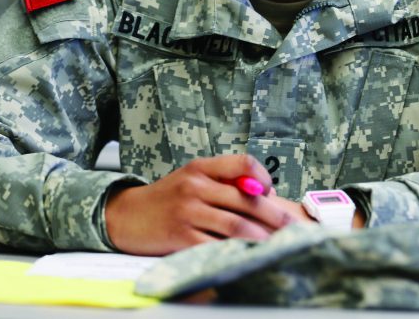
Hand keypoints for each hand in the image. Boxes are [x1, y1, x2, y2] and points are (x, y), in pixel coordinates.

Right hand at [105, 154, 299, 255]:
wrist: (126, 216)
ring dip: (261, 237)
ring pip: (235, 225)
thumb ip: (223, 182)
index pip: (241, 162)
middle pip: (245, 198)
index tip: (271, 191)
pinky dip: (235, 251)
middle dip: (273, 215)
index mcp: (201, 168)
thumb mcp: (192, 179)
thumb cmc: (167, 199)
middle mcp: (195, 186)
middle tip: (292, 226)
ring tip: (277, 244)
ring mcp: (188, 211)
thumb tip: (264, 192)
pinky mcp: (180, 236)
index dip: (262, 175)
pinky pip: (215, 245)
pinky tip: (249, 255)